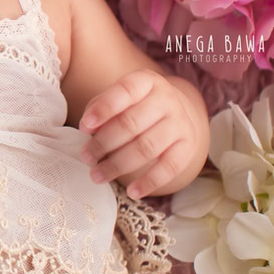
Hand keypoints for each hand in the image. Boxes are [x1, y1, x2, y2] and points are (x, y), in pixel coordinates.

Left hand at [76, 69, 203, 198]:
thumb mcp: (120, 98)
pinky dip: (149, 182)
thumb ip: (101, 108)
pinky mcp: (189, 146)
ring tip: (97, 175)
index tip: (84, 127)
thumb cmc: (136, 106)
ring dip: (118, 165)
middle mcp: (167, 99)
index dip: (104, 109)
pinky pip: (169, 167)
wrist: (176, 112)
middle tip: (85, 158)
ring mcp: (180, 123)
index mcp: (146, 81)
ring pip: (147, 148)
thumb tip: (87, 129)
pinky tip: (132, 192)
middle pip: (131, 124)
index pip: (124, 91)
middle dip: (103, 143)